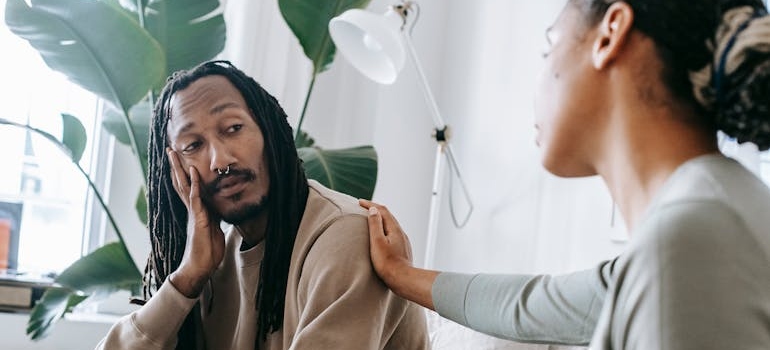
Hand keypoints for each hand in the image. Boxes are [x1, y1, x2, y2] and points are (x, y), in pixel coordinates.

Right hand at [166, 149, 225, 297]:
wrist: (200, 268)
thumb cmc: (207, 252)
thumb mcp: (214, 230)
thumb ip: (213, 218)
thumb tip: (216, 210)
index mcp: (197, 211)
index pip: (188, 188)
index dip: (184, 174)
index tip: (180, 159)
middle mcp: (192, 210)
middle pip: (182, 183)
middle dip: (176, 167)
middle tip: (170, 150)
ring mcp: (194, 214)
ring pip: (185, 188)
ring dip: (180, 170)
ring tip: (174, 155)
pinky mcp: (198, 221)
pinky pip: (196, 200)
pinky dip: (195, 186)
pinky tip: (193, 174)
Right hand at [359, 199, 437, 309]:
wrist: (403, 280)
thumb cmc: (388, 263)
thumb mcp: (377, 242)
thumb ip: (375, 225)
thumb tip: (373, 209)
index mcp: (394, 228)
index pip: (382, 210)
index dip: (370, 204)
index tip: (359, 202)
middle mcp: (400, 232)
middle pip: (388, 216)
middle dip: (375, 210)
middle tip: (364, 207)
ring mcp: (403, 241)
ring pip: (391, 225)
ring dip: (380, 219)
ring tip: (370, 219)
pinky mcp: (402, 249)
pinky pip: (393, 234)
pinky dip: (384, 229)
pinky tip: (381, 236)